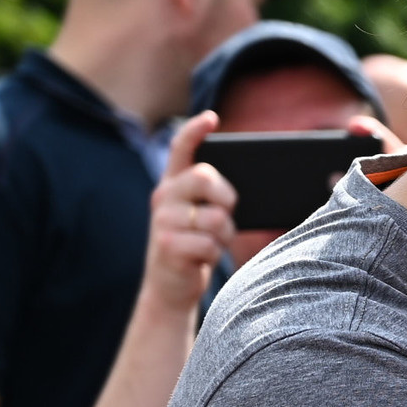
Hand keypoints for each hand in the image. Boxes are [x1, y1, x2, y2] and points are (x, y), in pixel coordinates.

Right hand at [142, 113, 237, 315]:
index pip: (181, 148)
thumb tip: (244, 187)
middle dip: (227, 197)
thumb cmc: (196, 246)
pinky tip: (201, 259)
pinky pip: (210, 244)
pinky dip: (215, 254)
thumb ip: (212, 197)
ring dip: (224, 235)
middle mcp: (162, 197)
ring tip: (210, 242)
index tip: (211, 119)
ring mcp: (162, 221)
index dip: (195, 131)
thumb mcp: (200, 216)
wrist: (172, 287)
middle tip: (225, 213)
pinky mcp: (167, 245)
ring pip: (215, 218)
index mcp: (172, 184)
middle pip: (205, 177)